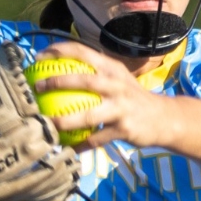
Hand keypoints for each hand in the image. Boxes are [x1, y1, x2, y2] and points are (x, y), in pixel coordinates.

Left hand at [36, 40, 176, 152]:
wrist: (163, 118)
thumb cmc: (132, 98)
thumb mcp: (118, 78)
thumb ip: (95, 72)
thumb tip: (62, 68)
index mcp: (111, 68)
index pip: (83, 52)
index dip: (59, 51)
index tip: (38, 57)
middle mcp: (116, 85)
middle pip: (84, 80)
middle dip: (58, 81)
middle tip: (37, 87)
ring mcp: (121, 108)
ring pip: (89, 115)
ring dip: (66, 120)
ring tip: (49, 124)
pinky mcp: (124, 129)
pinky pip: (98, 139)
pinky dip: (81, 145)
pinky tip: (68, 149)